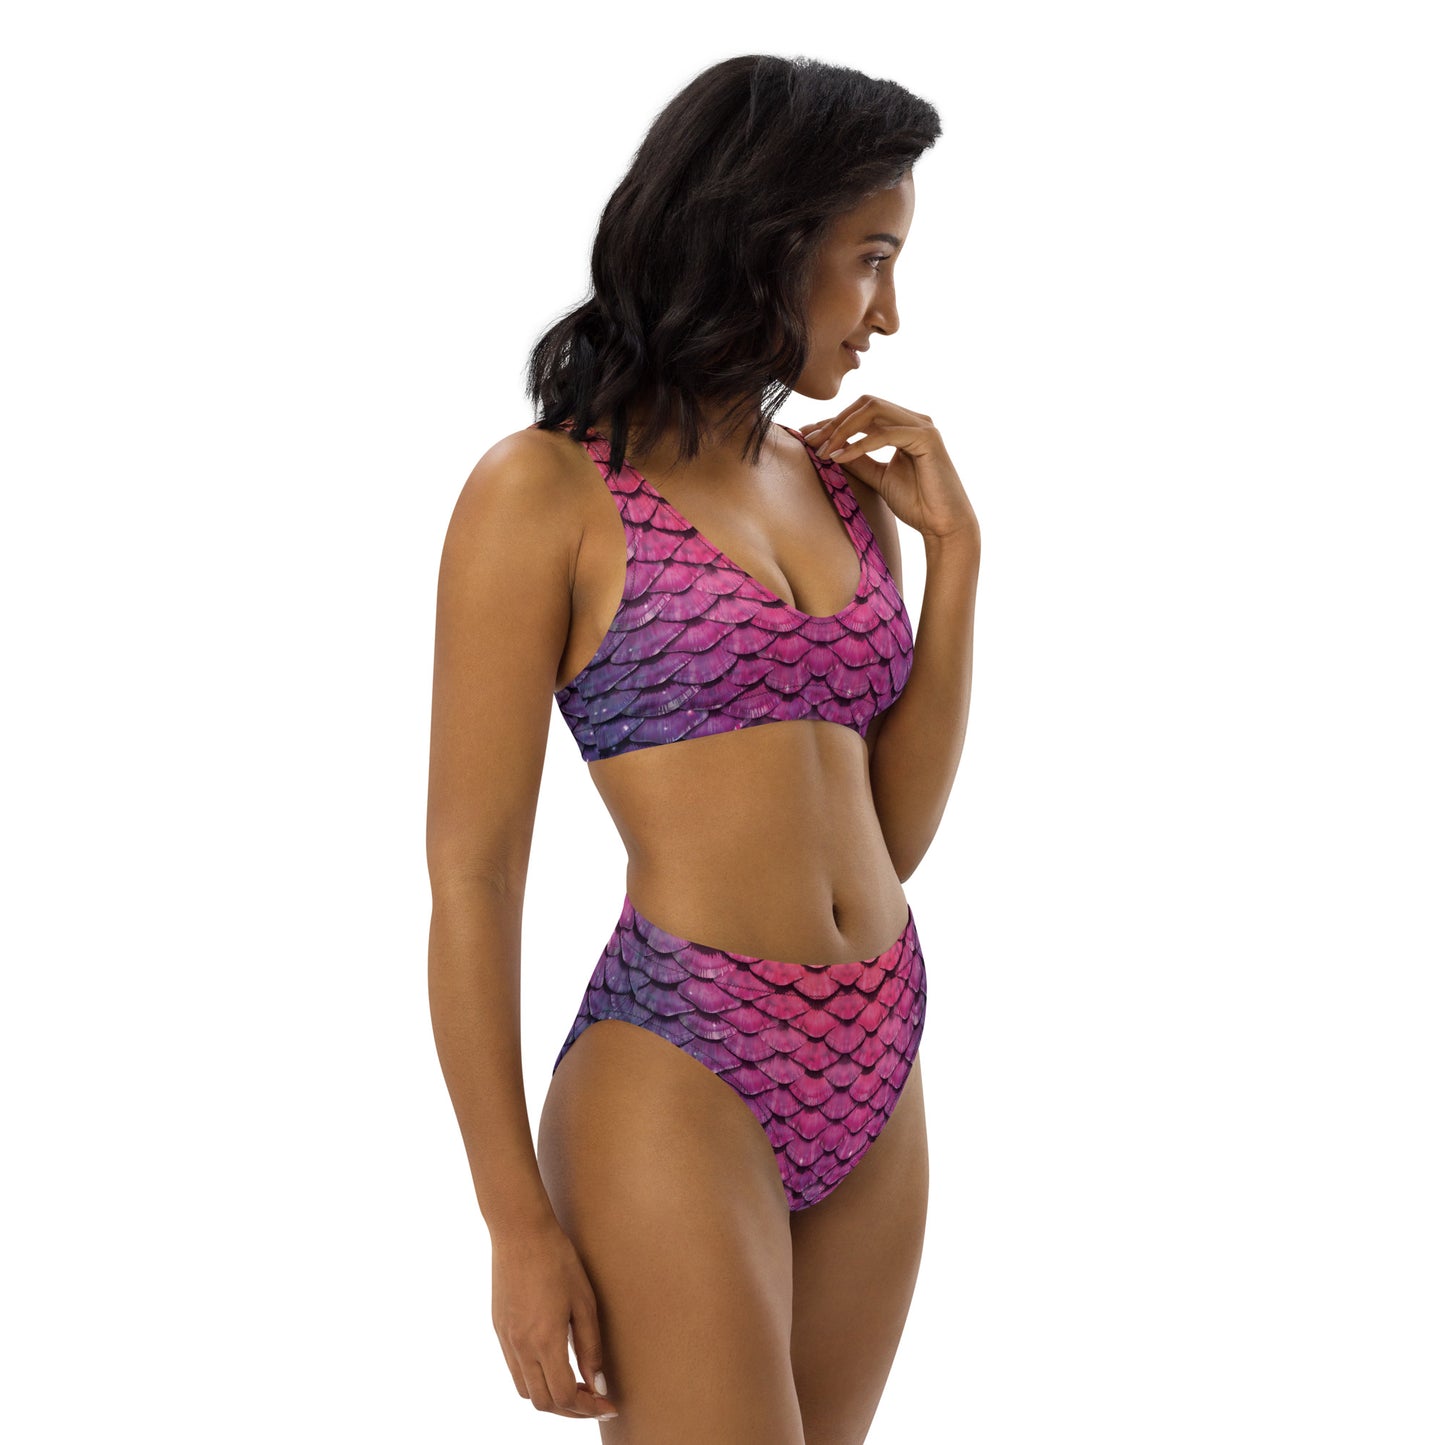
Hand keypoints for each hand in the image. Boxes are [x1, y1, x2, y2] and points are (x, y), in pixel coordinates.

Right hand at [491, 1218, 618, 1421]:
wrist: (520, 1232)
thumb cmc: (558, 1260)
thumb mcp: (584, 1302)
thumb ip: (590, 1347)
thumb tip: (597, 1384)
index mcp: (544, 1341)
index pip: (564, 1397)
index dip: (588, 1409)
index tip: (607, 1405)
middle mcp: (520, 1347)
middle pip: (543, 1402)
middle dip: (570, 1409)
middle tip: (593, 1398)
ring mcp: (506, 1339)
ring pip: (525, 1390)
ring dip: (550, 1396)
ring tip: (574, 1383)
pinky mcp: (499, 1328)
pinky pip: (514, 1368)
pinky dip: (534, 1377)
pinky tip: (552, 1362)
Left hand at [800, 395, 978, 543]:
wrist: (943, 526)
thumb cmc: (916, 504)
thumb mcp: (878, 477)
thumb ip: (858, 460)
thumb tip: (830, 449)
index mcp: (904, 425)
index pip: (863, 412)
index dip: (833, 422)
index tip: (807, 436)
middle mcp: (914, 420)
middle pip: (865, 404)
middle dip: (834, 421)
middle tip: (810, 441)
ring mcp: (922, 426)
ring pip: (873, 411)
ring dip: (843, 429)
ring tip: (823, 451)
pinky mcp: (927, 438)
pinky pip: (885, 434)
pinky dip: (859, 444)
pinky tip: (840, 458)